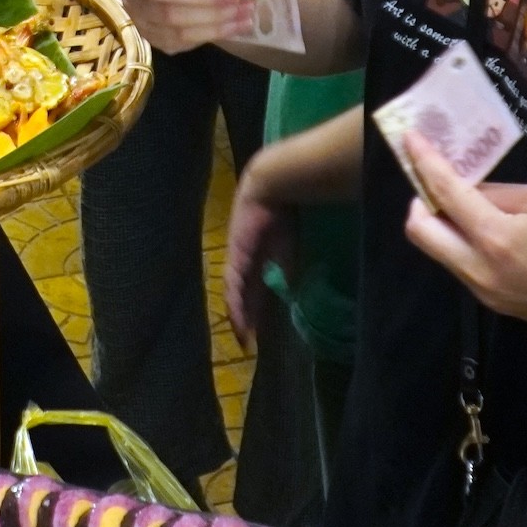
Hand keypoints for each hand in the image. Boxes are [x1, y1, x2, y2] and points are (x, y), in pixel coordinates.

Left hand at [221, 163, 297, 350]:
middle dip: (244, 316)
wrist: (274, 186)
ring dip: (239, 315)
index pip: (251, 288)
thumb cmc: (284, 211)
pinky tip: (240, 319)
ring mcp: (236, 257)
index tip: (256, 330)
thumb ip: (286, 268)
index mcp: (253, 256)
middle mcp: (241, 259)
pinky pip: (235, 284)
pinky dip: (237, 304)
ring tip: (243, 336)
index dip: (253, 308)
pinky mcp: (237, 254)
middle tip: (247, 340)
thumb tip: (291, 289)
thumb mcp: (288, 247)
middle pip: (240, 293)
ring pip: (234, 292)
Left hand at [396, 133, 526, 339]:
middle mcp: (479, 270)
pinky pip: (459, 266)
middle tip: (437, 181)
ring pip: (437, 251)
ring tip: (462, 202)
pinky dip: (459, 242)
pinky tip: (481, 229)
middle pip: (419, 232)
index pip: (444, 194)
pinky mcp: (492, 304)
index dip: (423, 163)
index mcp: (495, 238)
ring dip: (439, 223)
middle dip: (418, 201)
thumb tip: (463, 187)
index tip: (410, 139)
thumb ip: (496, 194)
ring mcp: (483, 292)